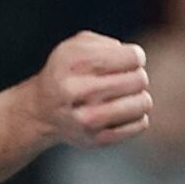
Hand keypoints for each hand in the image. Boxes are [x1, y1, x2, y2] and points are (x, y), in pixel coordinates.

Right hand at [33, 32, 150, 149]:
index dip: (136, 57)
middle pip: (139, 79)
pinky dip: (136, 116)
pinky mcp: (98, 139)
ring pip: (143, 103)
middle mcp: (78, 90)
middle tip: (125, 79)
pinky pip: (140, 124)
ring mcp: (87, 118)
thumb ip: (106, 44)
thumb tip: (135, 58)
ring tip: (124, 96)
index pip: (132, 57)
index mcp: (75, 62)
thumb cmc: (66, 73)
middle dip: (137, 76)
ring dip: (139, 97)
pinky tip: (121, 113)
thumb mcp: (75, 46)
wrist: (41, 111)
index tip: (127, 61)